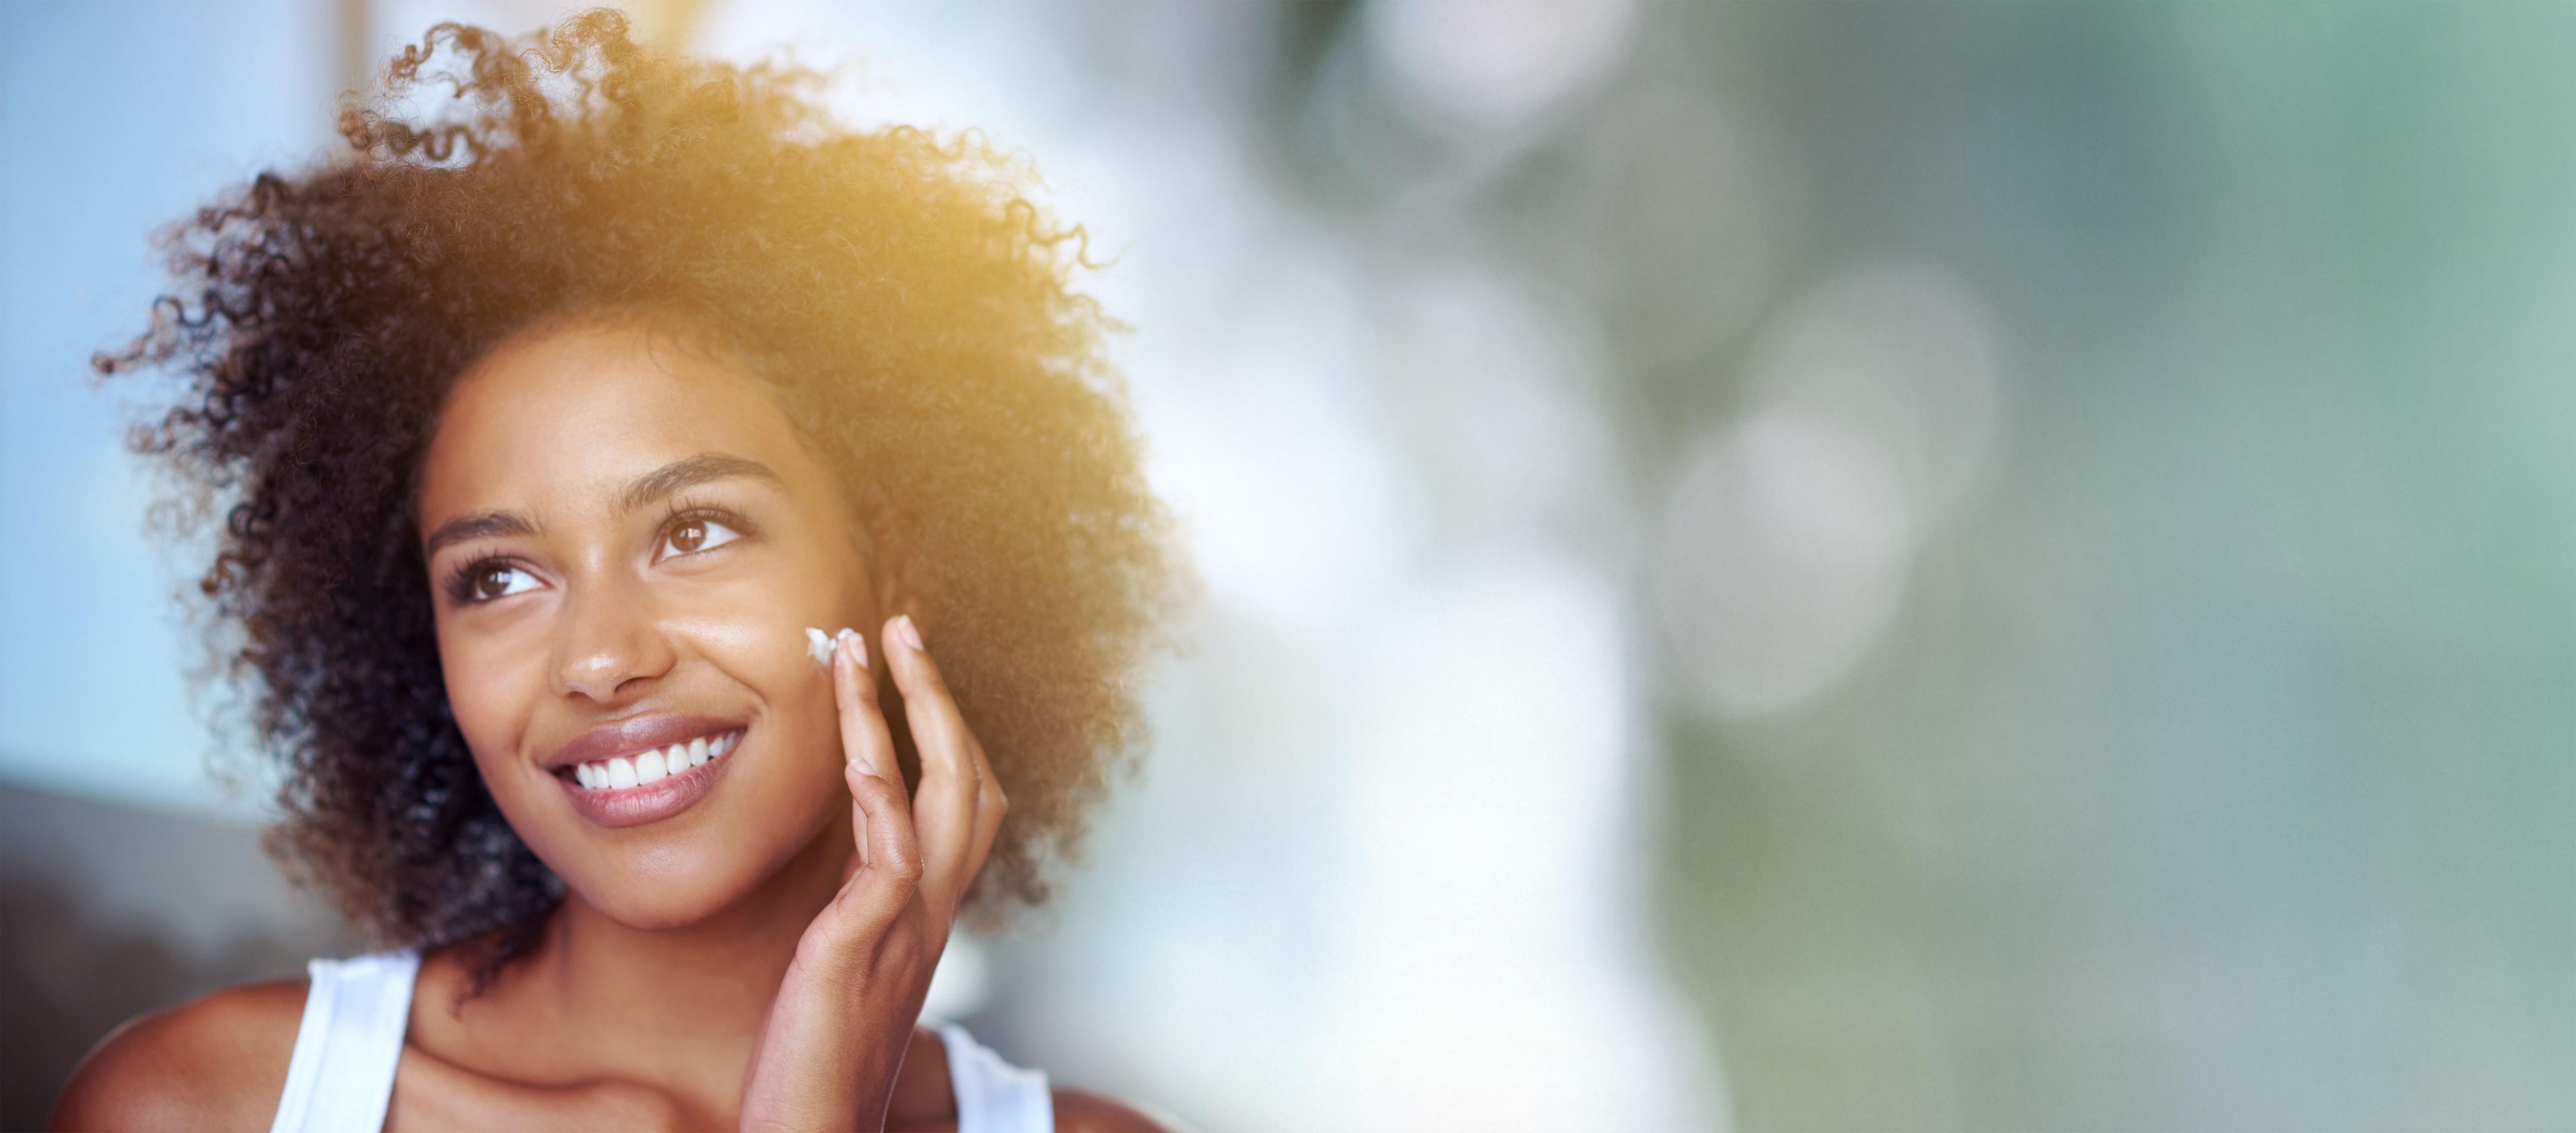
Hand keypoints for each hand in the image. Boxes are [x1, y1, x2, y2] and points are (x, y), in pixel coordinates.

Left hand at [737, 615, 1007, 1131]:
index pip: (961, 807)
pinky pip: (890, 845)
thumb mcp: (836, 975)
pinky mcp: (869, 940)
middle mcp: (932, 913)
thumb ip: (851, 922)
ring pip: (945, 792)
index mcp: (924, 917)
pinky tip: (855, 735)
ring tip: (869, 646)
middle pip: (972, 779)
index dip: (942, 734)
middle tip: (901, 628)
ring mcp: (910, 924)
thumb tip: (840, 890)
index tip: (901, 673)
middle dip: (940, 698)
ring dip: (910, 710)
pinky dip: (879, 782)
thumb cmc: (808, 1070)